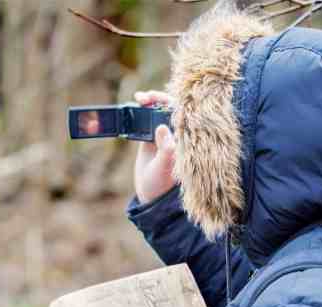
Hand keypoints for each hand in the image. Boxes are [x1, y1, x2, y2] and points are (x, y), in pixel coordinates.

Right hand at [133, 90, 176, 204]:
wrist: (150, 194)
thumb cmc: (162, 183)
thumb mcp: (163, 167)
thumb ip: (165, 149)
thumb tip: (163, 128)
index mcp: (184, 140)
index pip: (183, 115)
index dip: (173, 104)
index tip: (159, 100)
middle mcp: (176, 135)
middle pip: (170, 109)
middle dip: (159, 99)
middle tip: (144, 98)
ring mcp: (163, 135)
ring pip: (158, 111)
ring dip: (150, 101)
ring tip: (140, 98)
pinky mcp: (151, 136)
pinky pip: (147, 118)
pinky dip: (142, 110)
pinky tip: (136, 104)